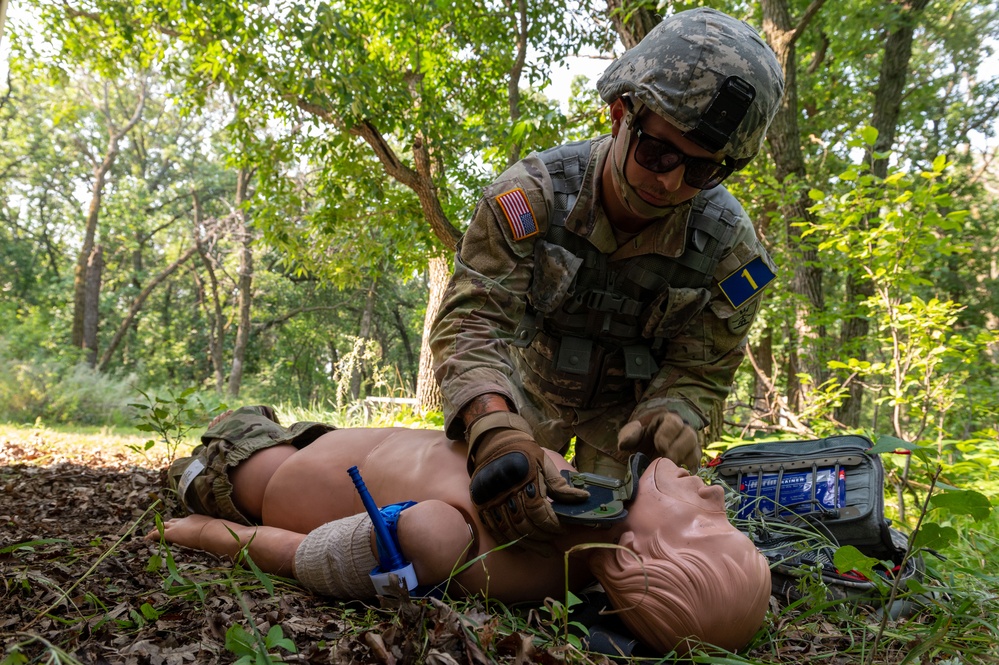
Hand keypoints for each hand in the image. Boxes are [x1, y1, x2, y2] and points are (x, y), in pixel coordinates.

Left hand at [145, 514, 214, 548]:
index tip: (177, 527)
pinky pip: (157, 533)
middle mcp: (184, 520)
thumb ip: (215, 532)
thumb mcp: (216, 530)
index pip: (183, 521)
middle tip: (159, 527)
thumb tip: (223, 536)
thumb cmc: (216, 532)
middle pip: (171, 521)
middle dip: (165, 524)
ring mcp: (176, 526)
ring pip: (162, 525)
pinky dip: (151, 536)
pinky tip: (146, 539)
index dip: (178, 524)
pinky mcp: (170, 534)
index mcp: (195, 518)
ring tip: (151, 533)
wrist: (211, 531)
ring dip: (156, 529)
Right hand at [467, 413, 588, 551]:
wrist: (496, 443)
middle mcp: (506, 491)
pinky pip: (495, 529)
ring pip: (511, 531)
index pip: (540, 512)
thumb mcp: (545, 464)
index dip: (553, 525)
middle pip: (526, 524)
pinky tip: (522, 546)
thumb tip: (584, 498)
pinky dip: (509, 541)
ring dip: (530, 544)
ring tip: (544, 550)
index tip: (563, 529)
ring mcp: (492, 499)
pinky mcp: (482, 505)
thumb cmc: (525, 454)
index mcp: (525, 479)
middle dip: (543, 537)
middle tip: (555, 543)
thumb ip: (561, 486)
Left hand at [617, 411, 700, 469]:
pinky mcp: (692, 461)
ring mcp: (690, 446)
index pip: (673, 422)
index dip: (667, 434)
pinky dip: (689, 471)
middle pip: (689, 435)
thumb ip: (628, 436)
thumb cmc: (640, 440)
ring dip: (684, 461)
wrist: (646, 452)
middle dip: (678, 449)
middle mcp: (683, 431)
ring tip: (671, 469)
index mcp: (667, 420)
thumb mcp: (631, 435)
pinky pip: (696, 465)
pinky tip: (678, 475)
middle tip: (666, 459)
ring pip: (695, 451)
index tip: (659, 446)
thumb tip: (623, 443)